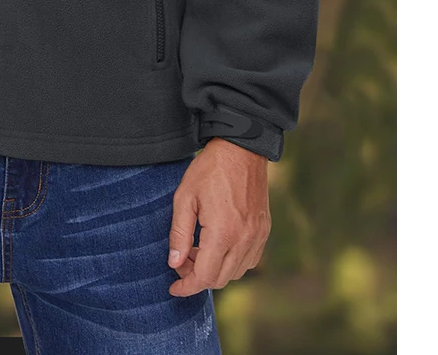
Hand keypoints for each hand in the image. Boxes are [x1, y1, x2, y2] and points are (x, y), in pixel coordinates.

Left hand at [166, 137, 270, 296]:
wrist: (241, 149)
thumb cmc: (210, 170)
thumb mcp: (185, 197)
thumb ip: (179, 234)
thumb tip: (174, 263)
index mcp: (223, 233)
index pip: (205, 277)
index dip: (186, 287)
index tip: (173, 288)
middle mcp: (244, 240)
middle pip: (220, 279)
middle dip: (197, 277)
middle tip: (181, 260)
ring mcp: (257, 236)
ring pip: (235, 273)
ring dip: (214, 270)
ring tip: (197, 250)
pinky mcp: (264, 230)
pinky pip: (249, 260)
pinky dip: (232, 263)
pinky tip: (218, 246)